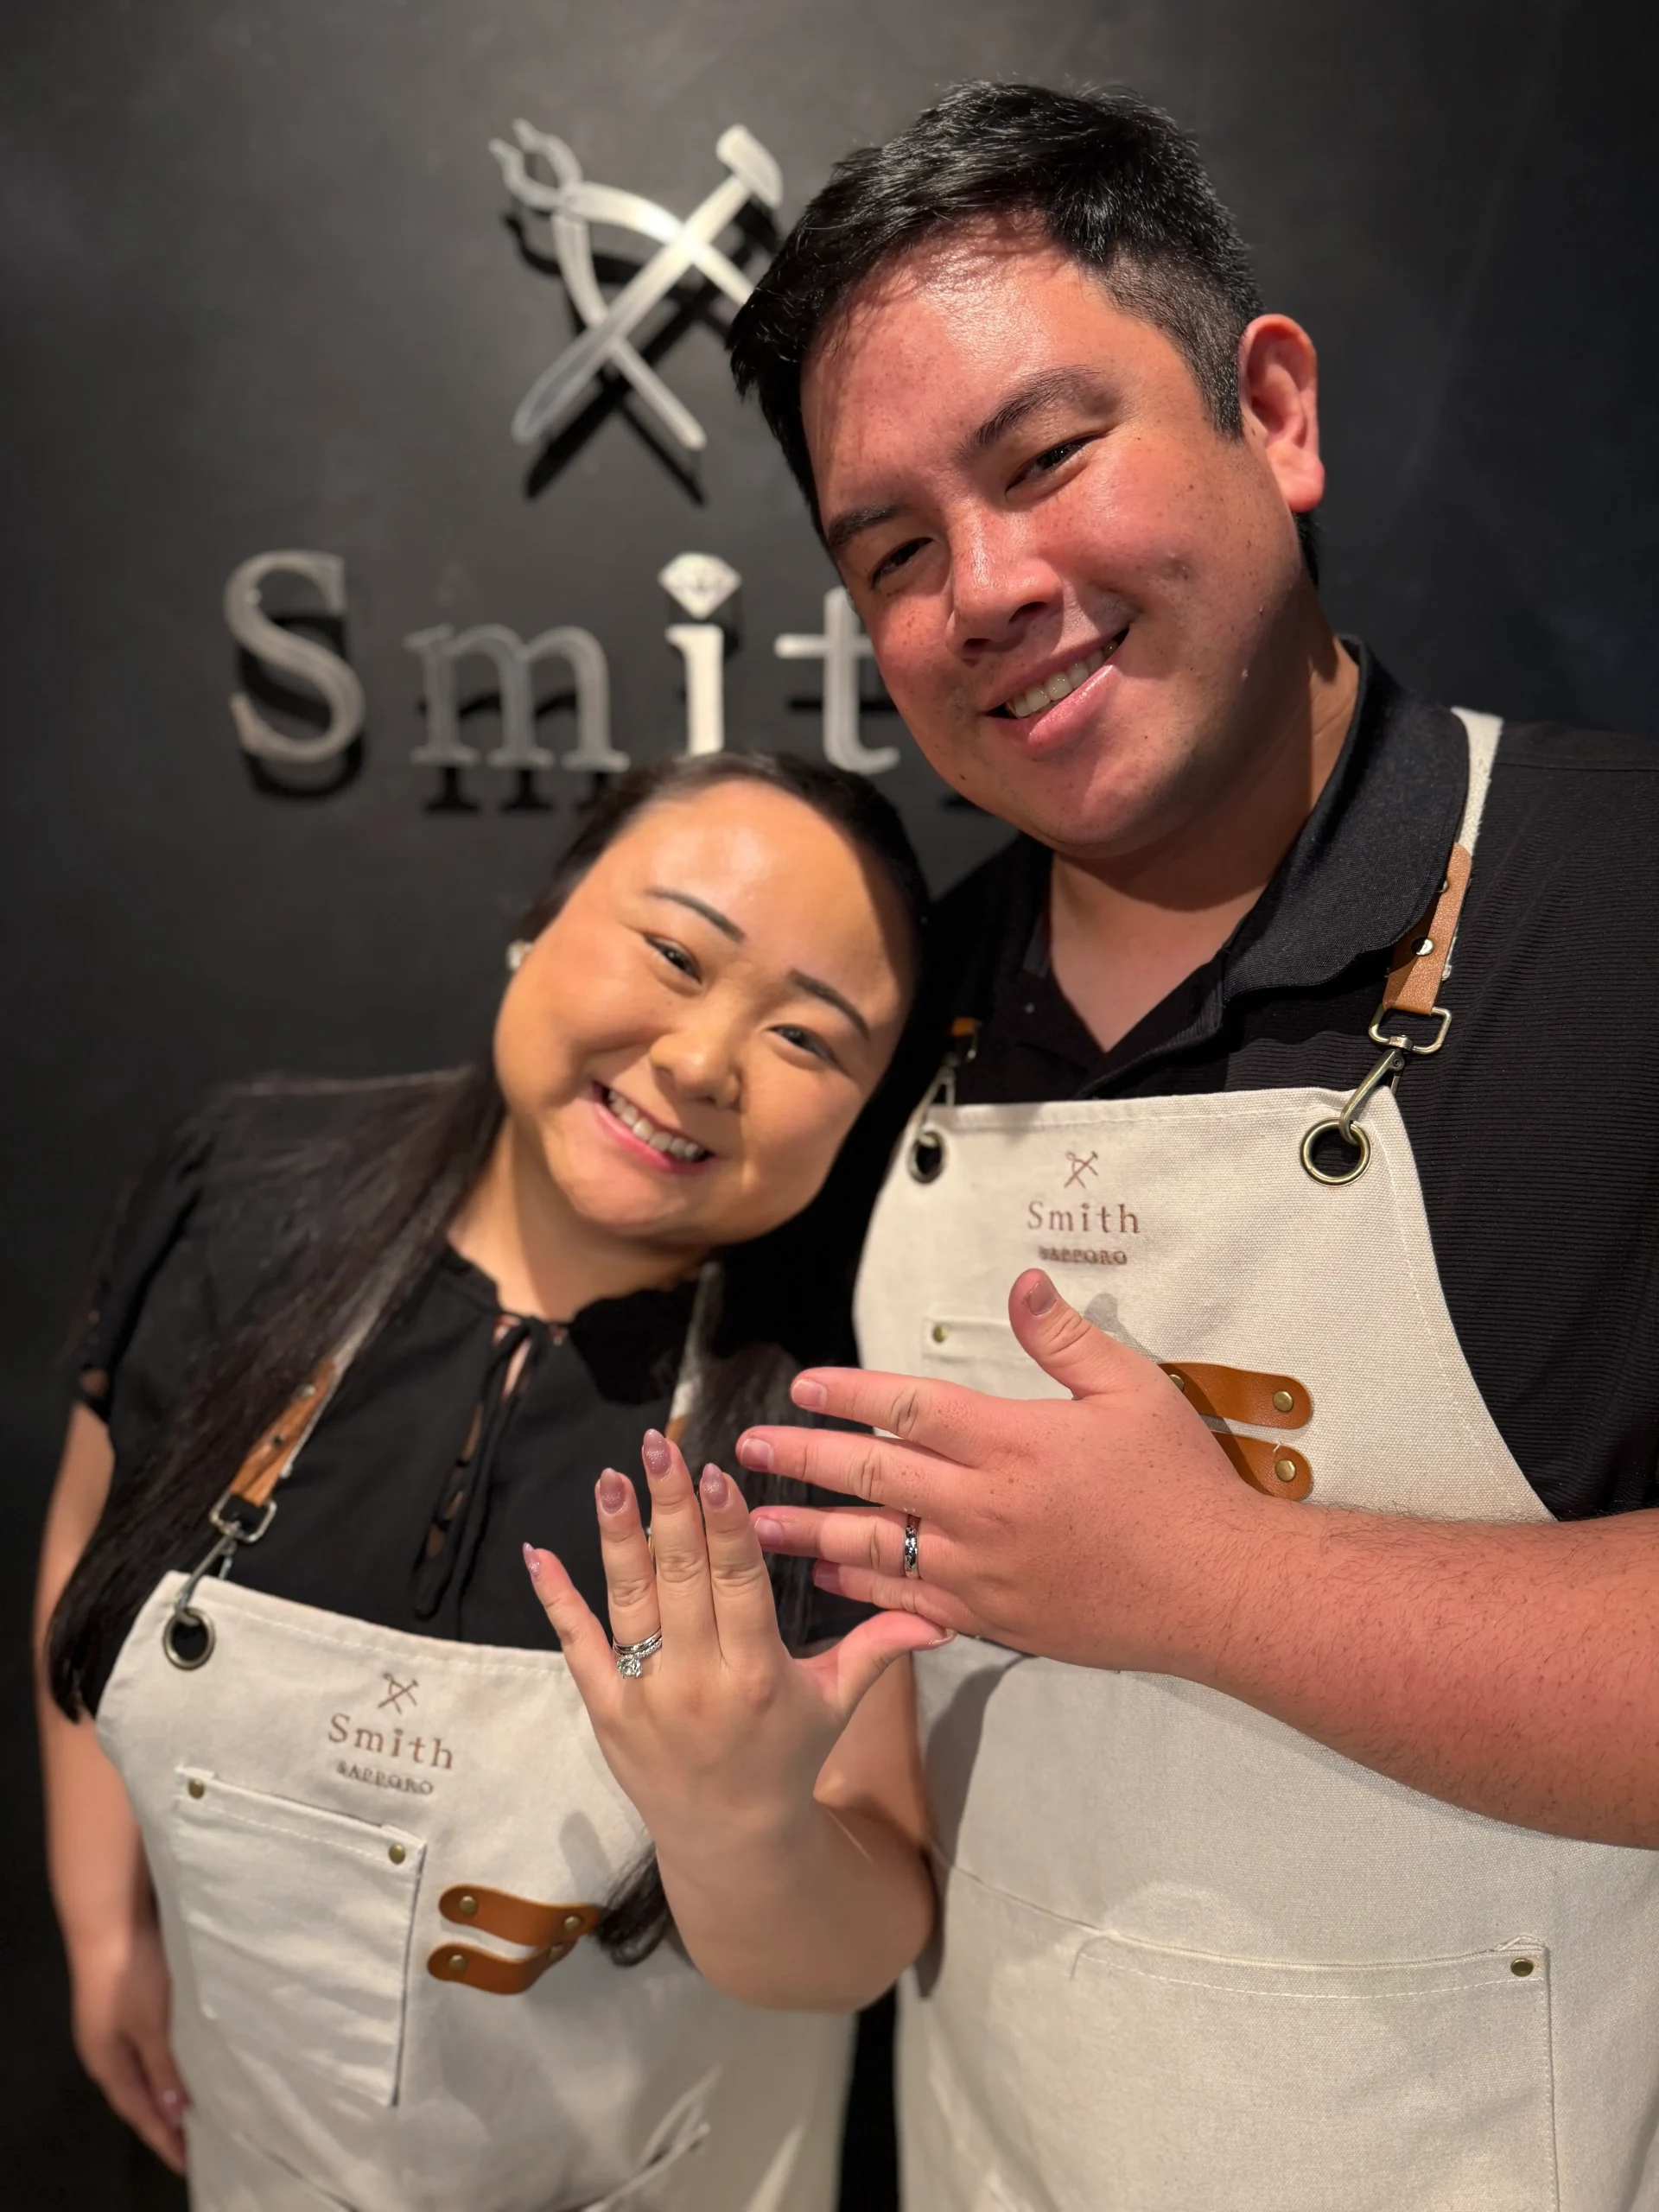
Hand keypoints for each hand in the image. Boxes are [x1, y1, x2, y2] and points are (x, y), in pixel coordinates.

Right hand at [70, 1911, 187, 2173]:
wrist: (111, 1918)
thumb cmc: (131, 1975)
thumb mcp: (151, 2025)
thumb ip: (163, 2068)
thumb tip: (174, 2111)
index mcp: (106, 2063)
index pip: (139, 2111)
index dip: (163, 2138)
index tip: (190, 2163)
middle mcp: (108, 2048)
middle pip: (140, 2094)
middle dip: (167, 2119)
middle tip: (201, 2141)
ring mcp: (117, 2023)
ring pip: (148, 2068)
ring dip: (172, 2087)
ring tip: (203, 2105)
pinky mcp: (130, 1999)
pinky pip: (153, 2044)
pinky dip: (172, 2058)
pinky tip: (193, 2057)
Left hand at [523, 1428, 947, 1859]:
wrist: (728, 1840)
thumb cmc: (788, 1758)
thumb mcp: (837, 1704)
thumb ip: (880, 1649)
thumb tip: (942, 1615)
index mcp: (757, 1675)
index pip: (739, 1586)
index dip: (725, 1529)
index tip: (714, 1472)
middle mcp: (698, 1683)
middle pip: (681, 1580)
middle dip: (670, 1507)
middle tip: (657, 1445)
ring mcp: (645, 1696)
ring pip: (627, 1602)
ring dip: (616, 1535)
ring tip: (611, 1478)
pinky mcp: (605, 1709)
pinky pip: (576, 1645)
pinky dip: (556, 1597)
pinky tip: (538, 1551)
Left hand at [738, 1269, 1273, 1674]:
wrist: (1216, 1590)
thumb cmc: (1179, 1486)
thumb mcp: (1133, 1389)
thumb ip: (1066, 1337)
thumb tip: (1021, 1283)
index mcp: (1011, 1441)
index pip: (908, 1407)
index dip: (849, 1393)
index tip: (802, 1387)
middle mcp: (983, 1506)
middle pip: (872, 1475)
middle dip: (802, 1459)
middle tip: (747, 1452)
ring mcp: (983, 1568)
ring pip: (877, 1545)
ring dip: (810, 1531)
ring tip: (756, 1523)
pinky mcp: (995, 1618)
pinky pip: (911, 1602)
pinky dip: (866, 1588)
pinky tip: (832, 1577)